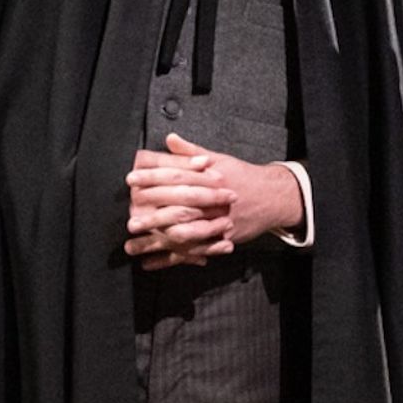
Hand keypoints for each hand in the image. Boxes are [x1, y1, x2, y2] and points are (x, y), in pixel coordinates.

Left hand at [124, 138, 301, 266]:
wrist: (273, 197)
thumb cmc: (242, 176)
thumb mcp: (219, 159)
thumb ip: (191, 151)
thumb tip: (170, 138)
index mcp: (210, 179)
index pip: (176, 177)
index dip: (152, 177)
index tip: (130, 179)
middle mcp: (213, 203)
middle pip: (179, 210)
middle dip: (152, 217)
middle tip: (129, 221)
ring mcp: (217, 224)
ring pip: (184, 236)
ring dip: (157, 243)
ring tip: (133, 246)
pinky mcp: (220, 240)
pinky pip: (192, 253)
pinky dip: (171, 260)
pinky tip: (149, 264)